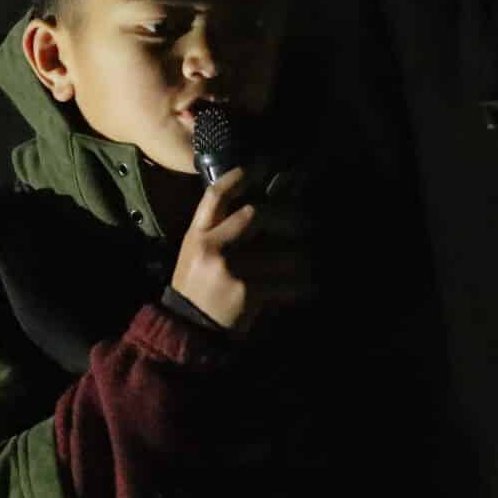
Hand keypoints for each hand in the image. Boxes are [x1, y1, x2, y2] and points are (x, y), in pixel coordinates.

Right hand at [169, 166, 311, 332]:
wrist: (186, 331)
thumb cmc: (196, 291)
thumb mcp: (196, 256)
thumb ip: (218, 232)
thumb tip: (260, 208)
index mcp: (196, 235)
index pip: (216, 195)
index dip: (240, 176)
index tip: (263, 165)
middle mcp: (210, 246)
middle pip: (253, 214)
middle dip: (283, 215)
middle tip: (304, 220)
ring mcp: (229, 269)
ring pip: (279, 251)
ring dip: (300, 256)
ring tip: (311, 261)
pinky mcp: (246, 292)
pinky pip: (285, 283)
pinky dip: (301, 286)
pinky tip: (310, 288)